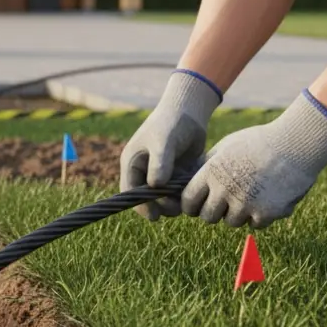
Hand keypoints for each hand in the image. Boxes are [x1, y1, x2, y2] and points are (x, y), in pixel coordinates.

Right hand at [119, 70, 222, 219]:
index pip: (131, 192)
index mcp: (133, 163)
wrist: (190, 110)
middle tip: (178, 207)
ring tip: (188, 196)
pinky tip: (195, 186)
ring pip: (166, 198)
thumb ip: (160, 163)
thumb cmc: (171, 122)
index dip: (141, 206)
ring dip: (176, 201)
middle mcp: (144, 170)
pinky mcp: (177, 173)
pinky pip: (179, 190)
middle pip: (149, 199)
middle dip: (162, 205)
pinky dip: (186, 192)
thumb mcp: (164, 141)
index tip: (155, 216)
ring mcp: (161, 173)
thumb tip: (155, 186)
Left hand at [181, 90, 326, 227]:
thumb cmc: (259, 142)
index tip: (197, 206)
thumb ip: (207, 165)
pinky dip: (260, 215)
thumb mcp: (226, 147)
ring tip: (251, 194)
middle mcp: (225, 190)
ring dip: (238, 213)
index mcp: (211, 172)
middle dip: (214, 212)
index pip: (189, 201)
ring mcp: (245, 204)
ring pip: (232, 222)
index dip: (192, 206)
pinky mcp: (266, 213)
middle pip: (208, 217)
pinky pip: (255, 224)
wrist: (297, 144)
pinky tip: (268, 197)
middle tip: (225, 203)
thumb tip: (188, 181)